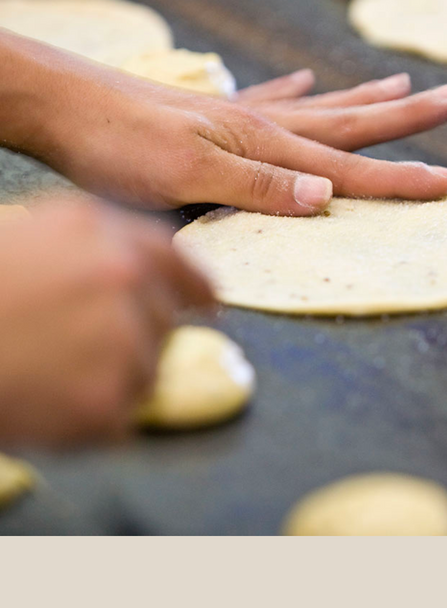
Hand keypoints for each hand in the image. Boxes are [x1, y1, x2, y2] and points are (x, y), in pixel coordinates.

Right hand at [0, 200, 212, 445]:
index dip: (199, 287)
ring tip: (51, 371)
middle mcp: (126, 281)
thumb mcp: (35, 231)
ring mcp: (121, 339)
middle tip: (88, 347)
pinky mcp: (106, 400)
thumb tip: (144, 273)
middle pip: (165, 321)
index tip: (210, 303)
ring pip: (148, 371)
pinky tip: (47, 399)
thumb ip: (99, 244)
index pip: (179, 264)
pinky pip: (121, 415)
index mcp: (107, 236)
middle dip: (139, 335)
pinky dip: (91, 417)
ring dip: (113, 377)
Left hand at [2, 31, 446, 215]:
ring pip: (321, 109)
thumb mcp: (185, 177)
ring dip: (365, 99)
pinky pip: (270, 101)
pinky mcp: (216, 116)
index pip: (351, 167)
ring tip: (400, 85)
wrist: (62, 105)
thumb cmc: (117, 148)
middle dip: (407, 119)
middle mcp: (264, 127)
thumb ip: (258, 187)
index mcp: (266, 147)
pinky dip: (294, 92)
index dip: (401, 178)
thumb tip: (328, 196)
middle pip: (352, 123)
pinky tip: (304, 79)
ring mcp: (242, 118)